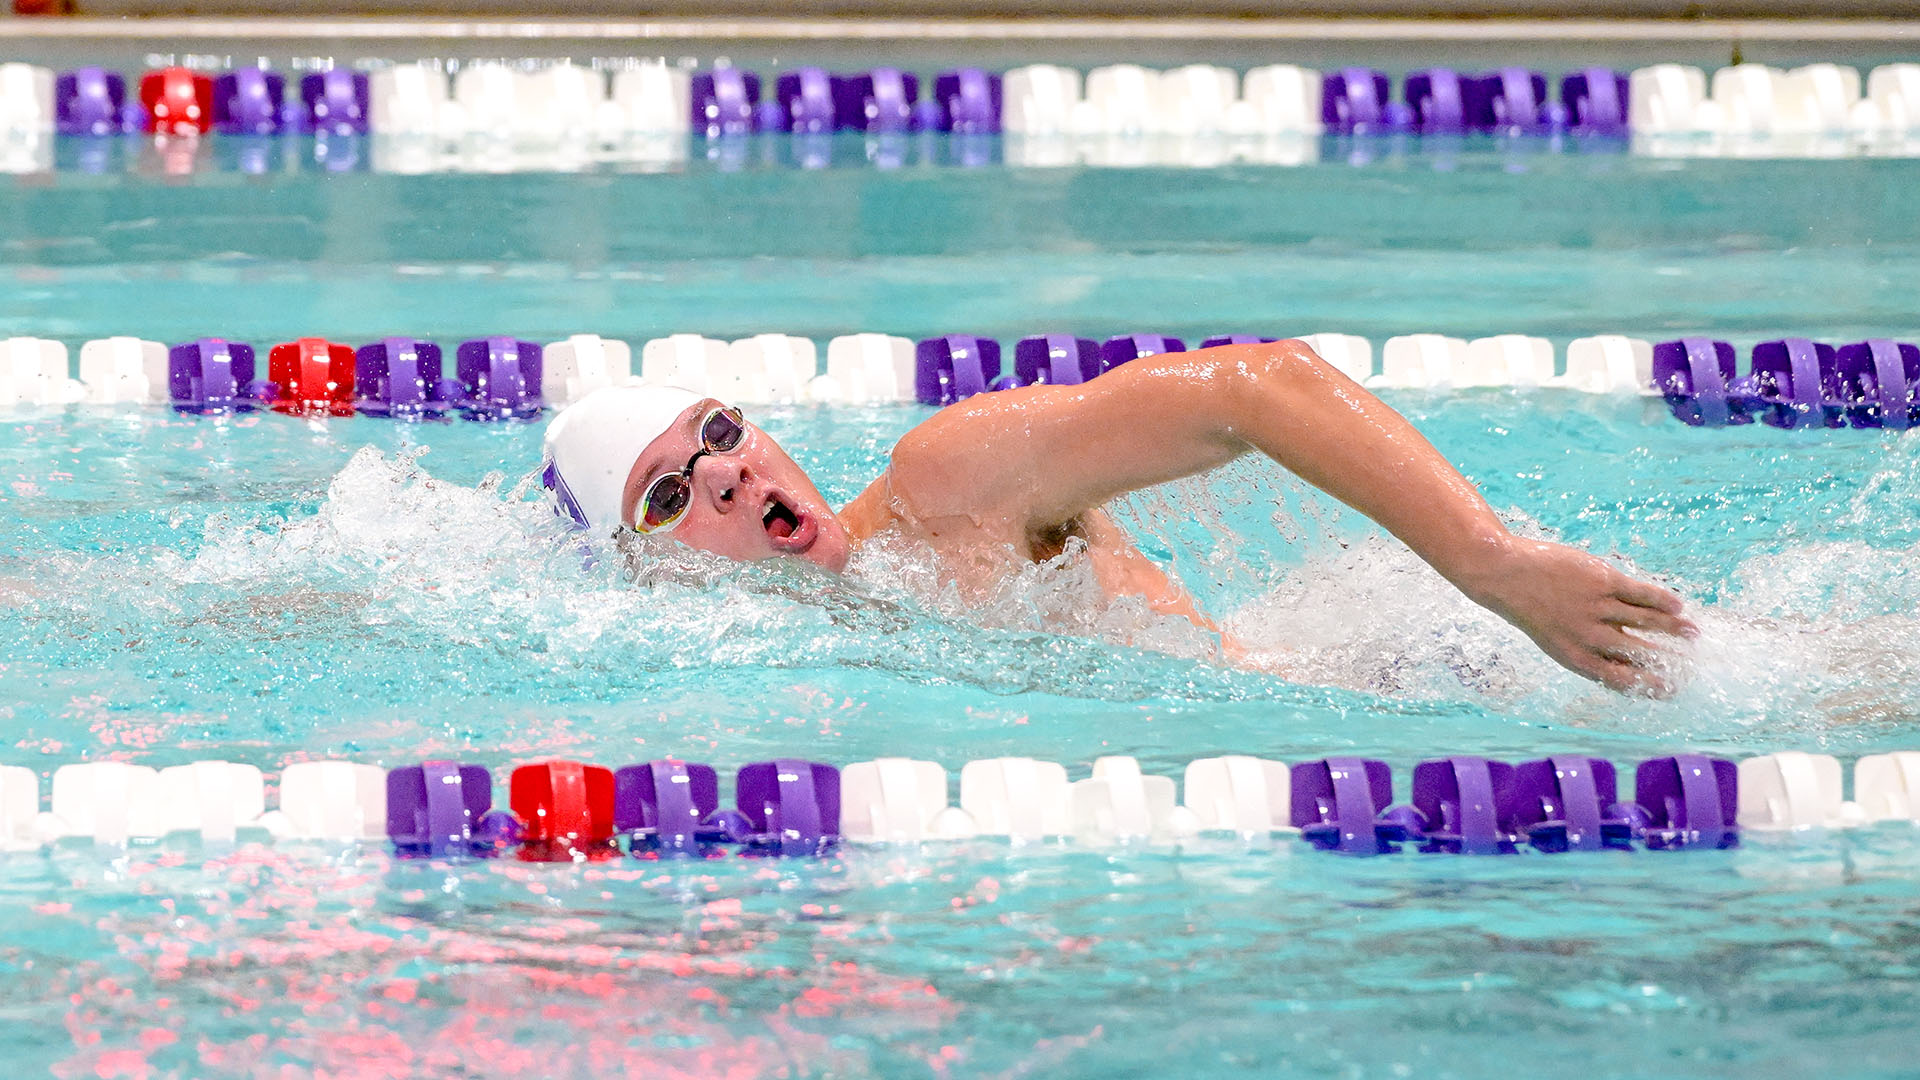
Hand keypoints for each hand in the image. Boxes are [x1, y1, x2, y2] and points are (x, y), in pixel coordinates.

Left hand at [1462, 538, 1697, 694]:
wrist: (1505, 574)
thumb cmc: (1532, 607)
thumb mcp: (1557, 639)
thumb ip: (1589, 649)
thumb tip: (1627, 659)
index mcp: (1578, 659)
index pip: (1623, 681)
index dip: (1652, 687)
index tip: (1673, 689)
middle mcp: (1591, 638)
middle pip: (1642, 654)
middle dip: (1672, 661)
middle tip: (1693, 665)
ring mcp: (1597, 608)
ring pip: (1648, 622)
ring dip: (1675, 629)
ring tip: (1693, 633)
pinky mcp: (1602, 581)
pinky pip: (1641, 594)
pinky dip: (1663, 601)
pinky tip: (1678, 606)